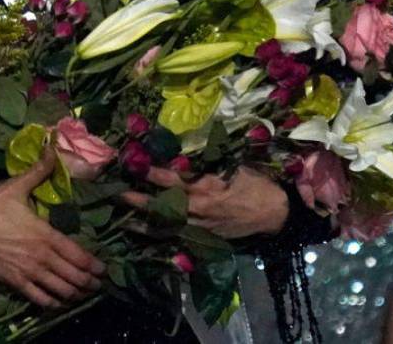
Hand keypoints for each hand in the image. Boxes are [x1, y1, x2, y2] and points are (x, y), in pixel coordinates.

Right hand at [0, 150, 104, 308]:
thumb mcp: (14, 187)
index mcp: (45, 235)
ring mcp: (30, 274)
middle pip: (74, 277)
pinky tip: (60, 302)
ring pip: (61, 291)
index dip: (94, 265)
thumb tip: (53, 149)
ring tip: (84, 294)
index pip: (78, 255)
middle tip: (98, 284)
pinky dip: (54, 304)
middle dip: (90, 283)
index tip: (104, 269)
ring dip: (76, 294)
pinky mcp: (17, 284)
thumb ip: (38, 171)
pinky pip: (41, 300)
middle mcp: (42, 258)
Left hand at [123, 166, 288, 238]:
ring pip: (167, 225)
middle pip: (163, 204)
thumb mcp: (234, 166)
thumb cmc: (256, 183)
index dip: (151, 172)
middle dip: (139, 200)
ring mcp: (201, 226)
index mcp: (206, 187)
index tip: (132, 164)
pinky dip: (162, 238)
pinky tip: (147, 238)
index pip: (172, 178)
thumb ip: (208, 163)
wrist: (275, 213)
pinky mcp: (205, 238)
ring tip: (123, 220)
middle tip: (117, 194)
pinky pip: (179, 239)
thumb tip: (184, 154)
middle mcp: (199, 208)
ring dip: (144, 222)